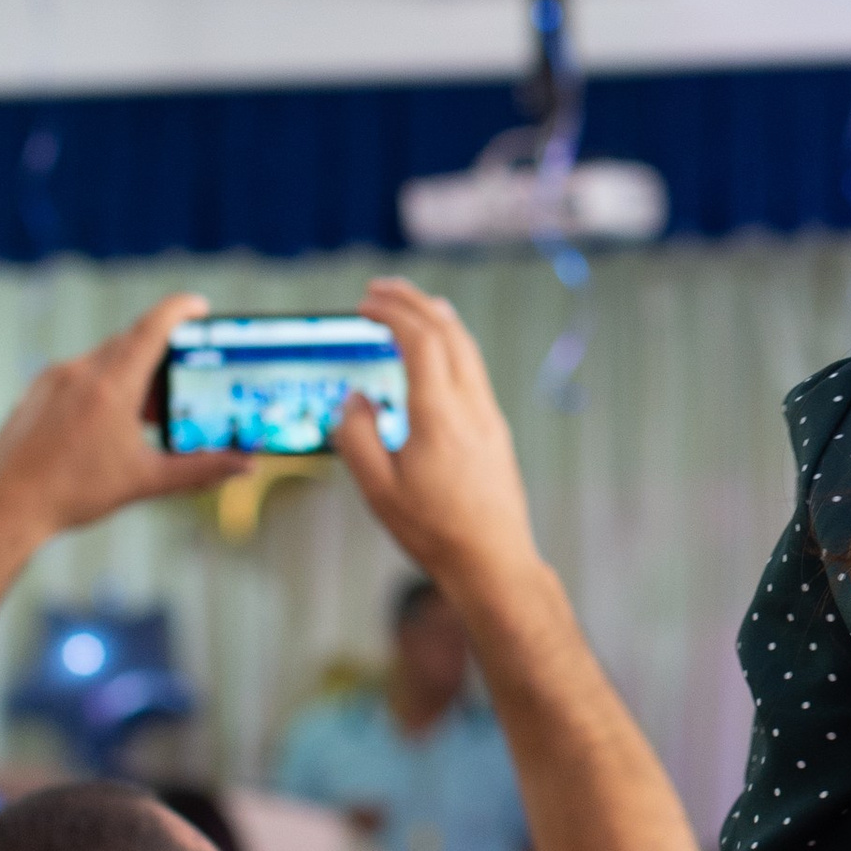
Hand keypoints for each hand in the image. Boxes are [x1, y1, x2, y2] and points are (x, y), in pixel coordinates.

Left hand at [0, 291, 246, 540]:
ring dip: (129, 375)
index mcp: (111, 386)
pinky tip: (103, 426)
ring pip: (102, 360)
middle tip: (179, 381)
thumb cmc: (74, 494)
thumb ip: (200, 469)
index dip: (180, 311)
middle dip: (158, 355)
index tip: (199, 306)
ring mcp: (52, 380)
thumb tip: (245, 464)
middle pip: (129, 343)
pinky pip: (76, 375)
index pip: (152, 328)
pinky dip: (100, 387)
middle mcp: (79, 372)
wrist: (5, 508)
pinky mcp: (35, 394)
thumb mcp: (146, 481)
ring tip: (143, 414)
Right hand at [334, 278, 536, 598]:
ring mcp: (488, 416)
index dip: (390, 312)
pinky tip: (439, 356)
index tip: (363, 304)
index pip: (419, 339)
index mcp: (438, 413)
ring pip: (467, 348)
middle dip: (413, 302)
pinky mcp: (495, 431)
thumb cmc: (433, 530)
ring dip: (437, 319)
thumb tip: (355, 398)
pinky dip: (452, 345)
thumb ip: (357, 436)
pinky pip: (474, 370)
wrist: (493, 561)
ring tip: (412, 307)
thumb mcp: (377, 488)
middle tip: (381, 289)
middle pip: (448, 331)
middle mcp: (470, 405)